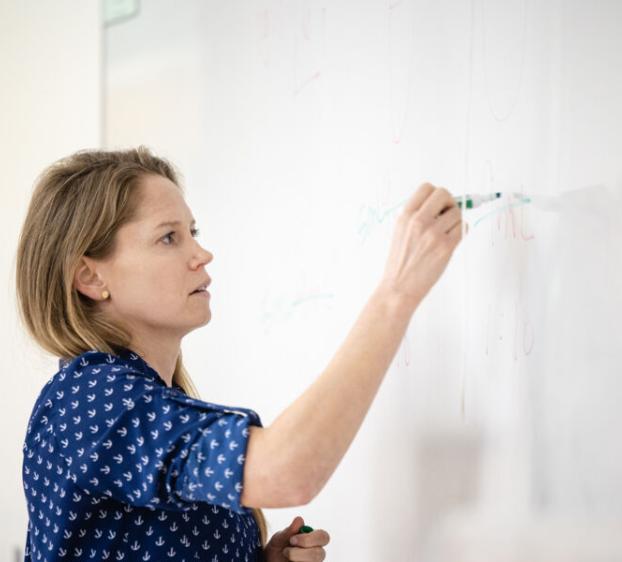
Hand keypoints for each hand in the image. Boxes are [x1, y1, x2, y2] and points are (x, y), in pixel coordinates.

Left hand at [264, 515, 329, 560]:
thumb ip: (289, 530)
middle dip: (301, 553)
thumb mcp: (279, 539)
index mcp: (314, 539)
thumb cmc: (278, 547)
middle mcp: (317, 553)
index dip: (309, 538)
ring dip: (297, 559)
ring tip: (284, 555)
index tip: (292, 539)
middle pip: (320, 554)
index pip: (323, 537)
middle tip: (285, 551)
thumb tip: (299, 519)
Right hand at [379, 182, 466, 308]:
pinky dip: (460, 232)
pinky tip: (449, 241)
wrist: (399, 287)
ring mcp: (433, 233)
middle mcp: (418, 221)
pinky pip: (463, 228)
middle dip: (449, 203)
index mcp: (405, 216)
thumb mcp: (400, 232)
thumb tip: (440, 205)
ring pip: (457, 213)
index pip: (426, 188)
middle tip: (446, 215)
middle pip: (444, 194)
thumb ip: (416, 216)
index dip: (435, 195)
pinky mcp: (445, 246)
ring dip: (456, 221)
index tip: (437, 206)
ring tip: (445, 234)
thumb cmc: (400, 263)